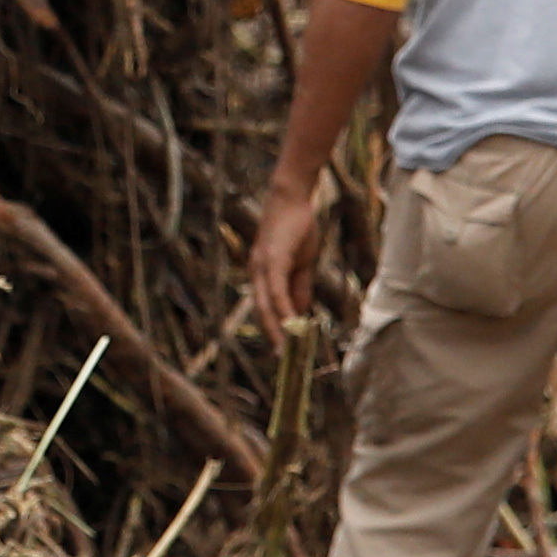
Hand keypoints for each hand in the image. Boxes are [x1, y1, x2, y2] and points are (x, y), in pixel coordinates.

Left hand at [244, 170, 335, 346]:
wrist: (293, 198)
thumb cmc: (296, 228)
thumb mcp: (300, 264)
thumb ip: (299, 288)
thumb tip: (300, 313)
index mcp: (261, 275)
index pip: (263, 308)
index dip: (271, 329)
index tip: (280, 349)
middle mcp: (256, 272)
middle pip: (260, 311)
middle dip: (271, 335)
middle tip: (281, 358)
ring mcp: (261, 265)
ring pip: (265, 304)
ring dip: (276, 328)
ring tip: (286, 349)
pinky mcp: (272, 258)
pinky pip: (276, 289)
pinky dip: (283, 308)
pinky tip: (291, 323)